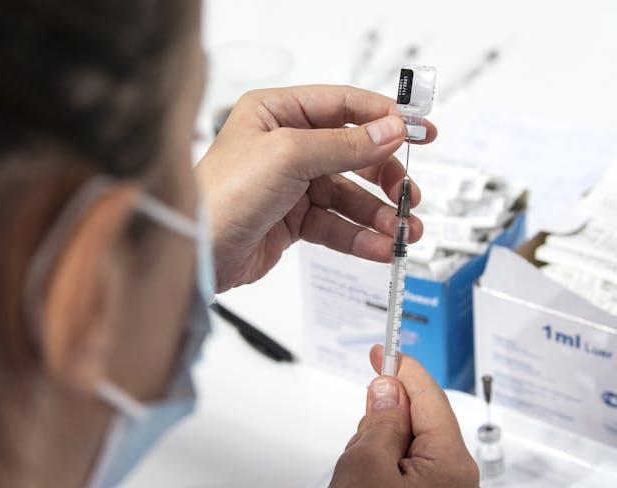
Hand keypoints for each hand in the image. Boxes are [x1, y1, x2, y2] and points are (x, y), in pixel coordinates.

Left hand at [194, 85, 435, 291]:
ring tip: (401, 230)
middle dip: (384, 176)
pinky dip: (359, 236)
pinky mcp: (292, 221)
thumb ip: (344, 144)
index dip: (384, 118)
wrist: (197, 253)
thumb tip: (388, 131)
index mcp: (276, 113)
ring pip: (348, 196)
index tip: (419, 130)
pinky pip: (336, 225)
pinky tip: (378, 246)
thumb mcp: (288, 156)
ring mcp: (290, 185)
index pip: (342, 106)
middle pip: (352, 154)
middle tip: (408, 194)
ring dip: (377, 214)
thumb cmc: (221, 194)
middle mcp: (285, 146)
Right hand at [316, 345, 489, 487]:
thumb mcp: (363, 466)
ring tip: (358, 480)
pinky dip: (392, 474)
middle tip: (359, 435)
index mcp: (454, 469)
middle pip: (426, 427)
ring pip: (418, 455)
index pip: (430, 399)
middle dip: (390, 421)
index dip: (404, 369)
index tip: (386, 350)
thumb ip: (381, 419)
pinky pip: (417, 481)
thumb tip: (390, 389)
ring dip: (387, 451)